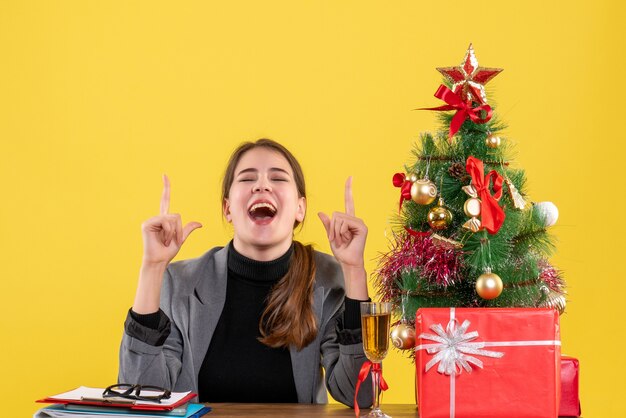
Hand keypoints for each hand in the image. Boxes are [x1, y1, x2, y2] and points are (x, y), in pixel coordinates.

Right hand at [141, 175, 201, 266]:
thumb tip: (200, 223)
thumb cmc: (168, 251)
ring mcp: (151, 220)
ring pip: (173, 219)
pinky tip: (163, 239)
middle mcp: (157, 218)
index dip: (166, 188)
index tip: (165, 175)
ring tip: (167, 241)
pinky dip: (169, 232)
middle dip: (179, 230)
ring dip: (174, 233)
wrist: (159, 261)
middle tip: (174, 241)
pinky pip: (166, 222)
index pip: (165, 200)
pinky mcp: (147, 224)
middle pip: (177, 215)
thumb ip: (188, 228)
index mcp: (164, 219)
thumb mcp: (181, 239)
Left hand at [318, 177, 367, 298]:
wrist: (348, 262)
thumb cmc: (341, 251)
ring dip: (336, 232)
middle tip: (337, 239)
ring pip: (339, 218)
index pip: (349, 201)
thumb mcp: (331, 236)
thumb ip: (327, 224)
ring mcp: (359, 223)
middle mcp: (355, 219)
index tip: (350, 177)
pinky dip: (341, 232)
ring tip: (342, 241)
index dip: (348, 189)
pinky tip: (347, 239)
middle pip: (336, 214)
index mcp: (348, 220)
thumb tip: (320, 212)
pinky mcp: (362, 227)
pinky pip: (345, 223)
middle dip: (332, 228)